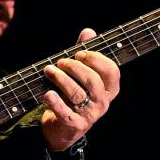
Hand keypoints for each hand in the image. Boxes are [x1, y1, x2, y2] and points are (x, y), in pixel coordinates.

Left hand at [41, 27, 120, 150]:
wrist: (62, 128)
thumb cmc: (74, 96)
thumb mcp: (81, 75)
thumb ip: (85, 55)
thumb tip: (88, 32)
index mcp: (109, 89)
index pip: (112, 71)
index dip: (96, 59)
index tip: (79, 53)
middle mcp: (102, 102)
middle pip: (92, 81)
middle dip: (74, 68)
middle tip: (60, 62)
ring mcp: (89, 115)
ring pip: (76, 94)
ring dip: (60, 79)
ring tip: (48, 71)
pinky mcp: (74, 125)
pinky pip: (65, 112)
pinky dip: (55, 101)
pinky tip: (47, 93)